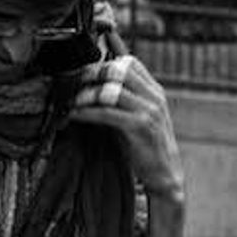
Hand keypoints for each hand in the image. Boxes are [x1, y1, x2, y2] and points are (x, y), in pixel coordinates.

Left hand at [67, 51, 185, 202]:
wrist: (164, 174)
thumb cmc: (144, 146)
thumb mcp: (137, 116)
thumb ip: (122, 100)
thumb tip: (92, 88)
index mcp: (154, 91)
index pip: (129, 62)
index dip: (105, 64)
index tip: (85, 74)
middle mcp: (154, 96)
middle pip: (119, 69)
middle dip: (92, 74)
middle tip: (74, 84)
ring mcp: (149, 110)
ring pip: (111, 90)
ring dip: (86, 95)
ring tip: (72, 102)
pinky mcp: (141, 126)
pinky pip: (107, 112)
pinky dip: (86, 112)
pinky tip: (74, 115)